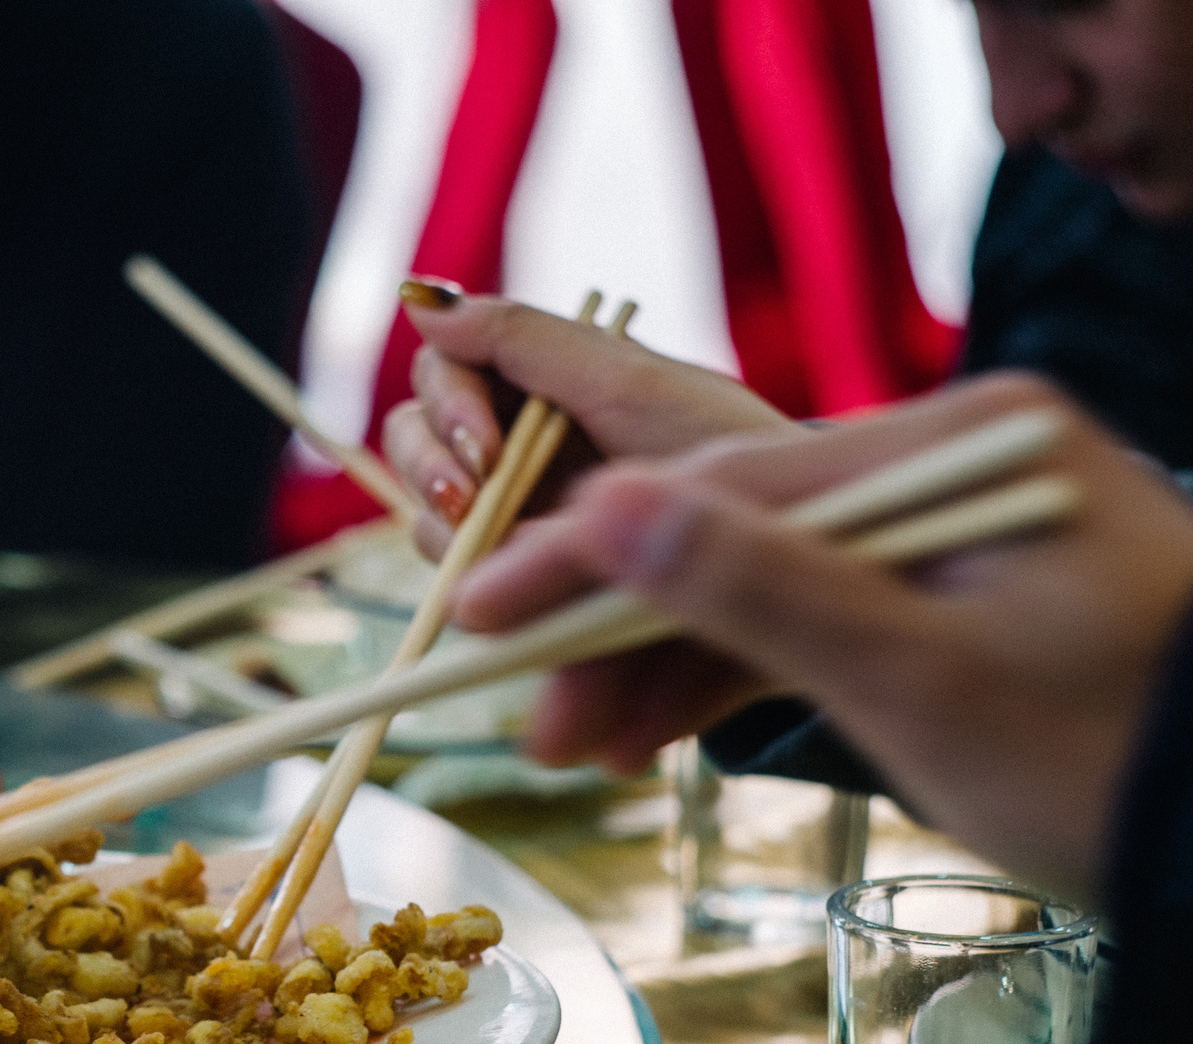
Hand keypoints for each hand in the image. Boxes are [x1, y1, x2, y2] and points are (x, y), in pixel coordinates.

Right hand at [382, 287, 792, 554]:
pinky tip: (519, 599)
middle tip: (471, 501)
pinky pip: (466, 592)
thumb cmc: (717, 446)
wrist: (778, 543)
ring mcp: (514, 522)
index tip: (483, 446)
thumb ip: (522, 339)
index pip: (441, 374)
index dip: (447, 406)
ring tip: (505, 557)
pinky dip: (481, 594)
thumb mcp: (625, 383)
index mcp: (533, 388)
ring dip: (450, 534)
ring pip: (428, 521)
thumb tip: (419, 294)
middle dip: (432, 469)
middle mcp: (512, 450)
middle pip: (414, 443)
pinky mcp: (526, 592)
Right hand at [451, 373, 1192, 899]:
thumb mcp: (915, 676)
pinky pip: (818, 626)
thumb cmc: (1109, 756)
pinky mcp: (958, 606)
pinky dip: (738, 681)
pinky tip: (645, 733)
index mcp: (961, 444)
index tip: (476, 610)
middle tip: (520, 716)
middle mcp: (956, 466)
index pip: (728, 482)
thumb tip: (604, 506)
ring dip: (664, 666)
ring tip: (568, 747)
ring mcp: (956, 538)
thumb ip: (754, 585)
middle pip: (737, 533)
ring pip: (767, 588)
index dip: (588, 553)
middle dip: (620, 629)